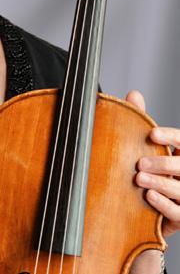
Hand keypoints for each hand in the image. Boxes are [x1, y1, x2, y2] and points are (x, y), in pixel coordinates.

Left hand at [126, 90, 179, 238]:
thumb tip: (134, 94)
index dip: (170, 136)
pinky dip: (164, 205)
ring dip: (161, 183)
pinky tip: (149, 196)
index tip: (152, 134)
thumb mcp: (145, 144)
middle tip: (139, 162)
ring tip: (139, 178)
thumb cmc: (148, 167)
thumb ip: (141, 119)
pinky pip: (179, 213)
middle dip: (163, 163)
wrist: (145, 207)